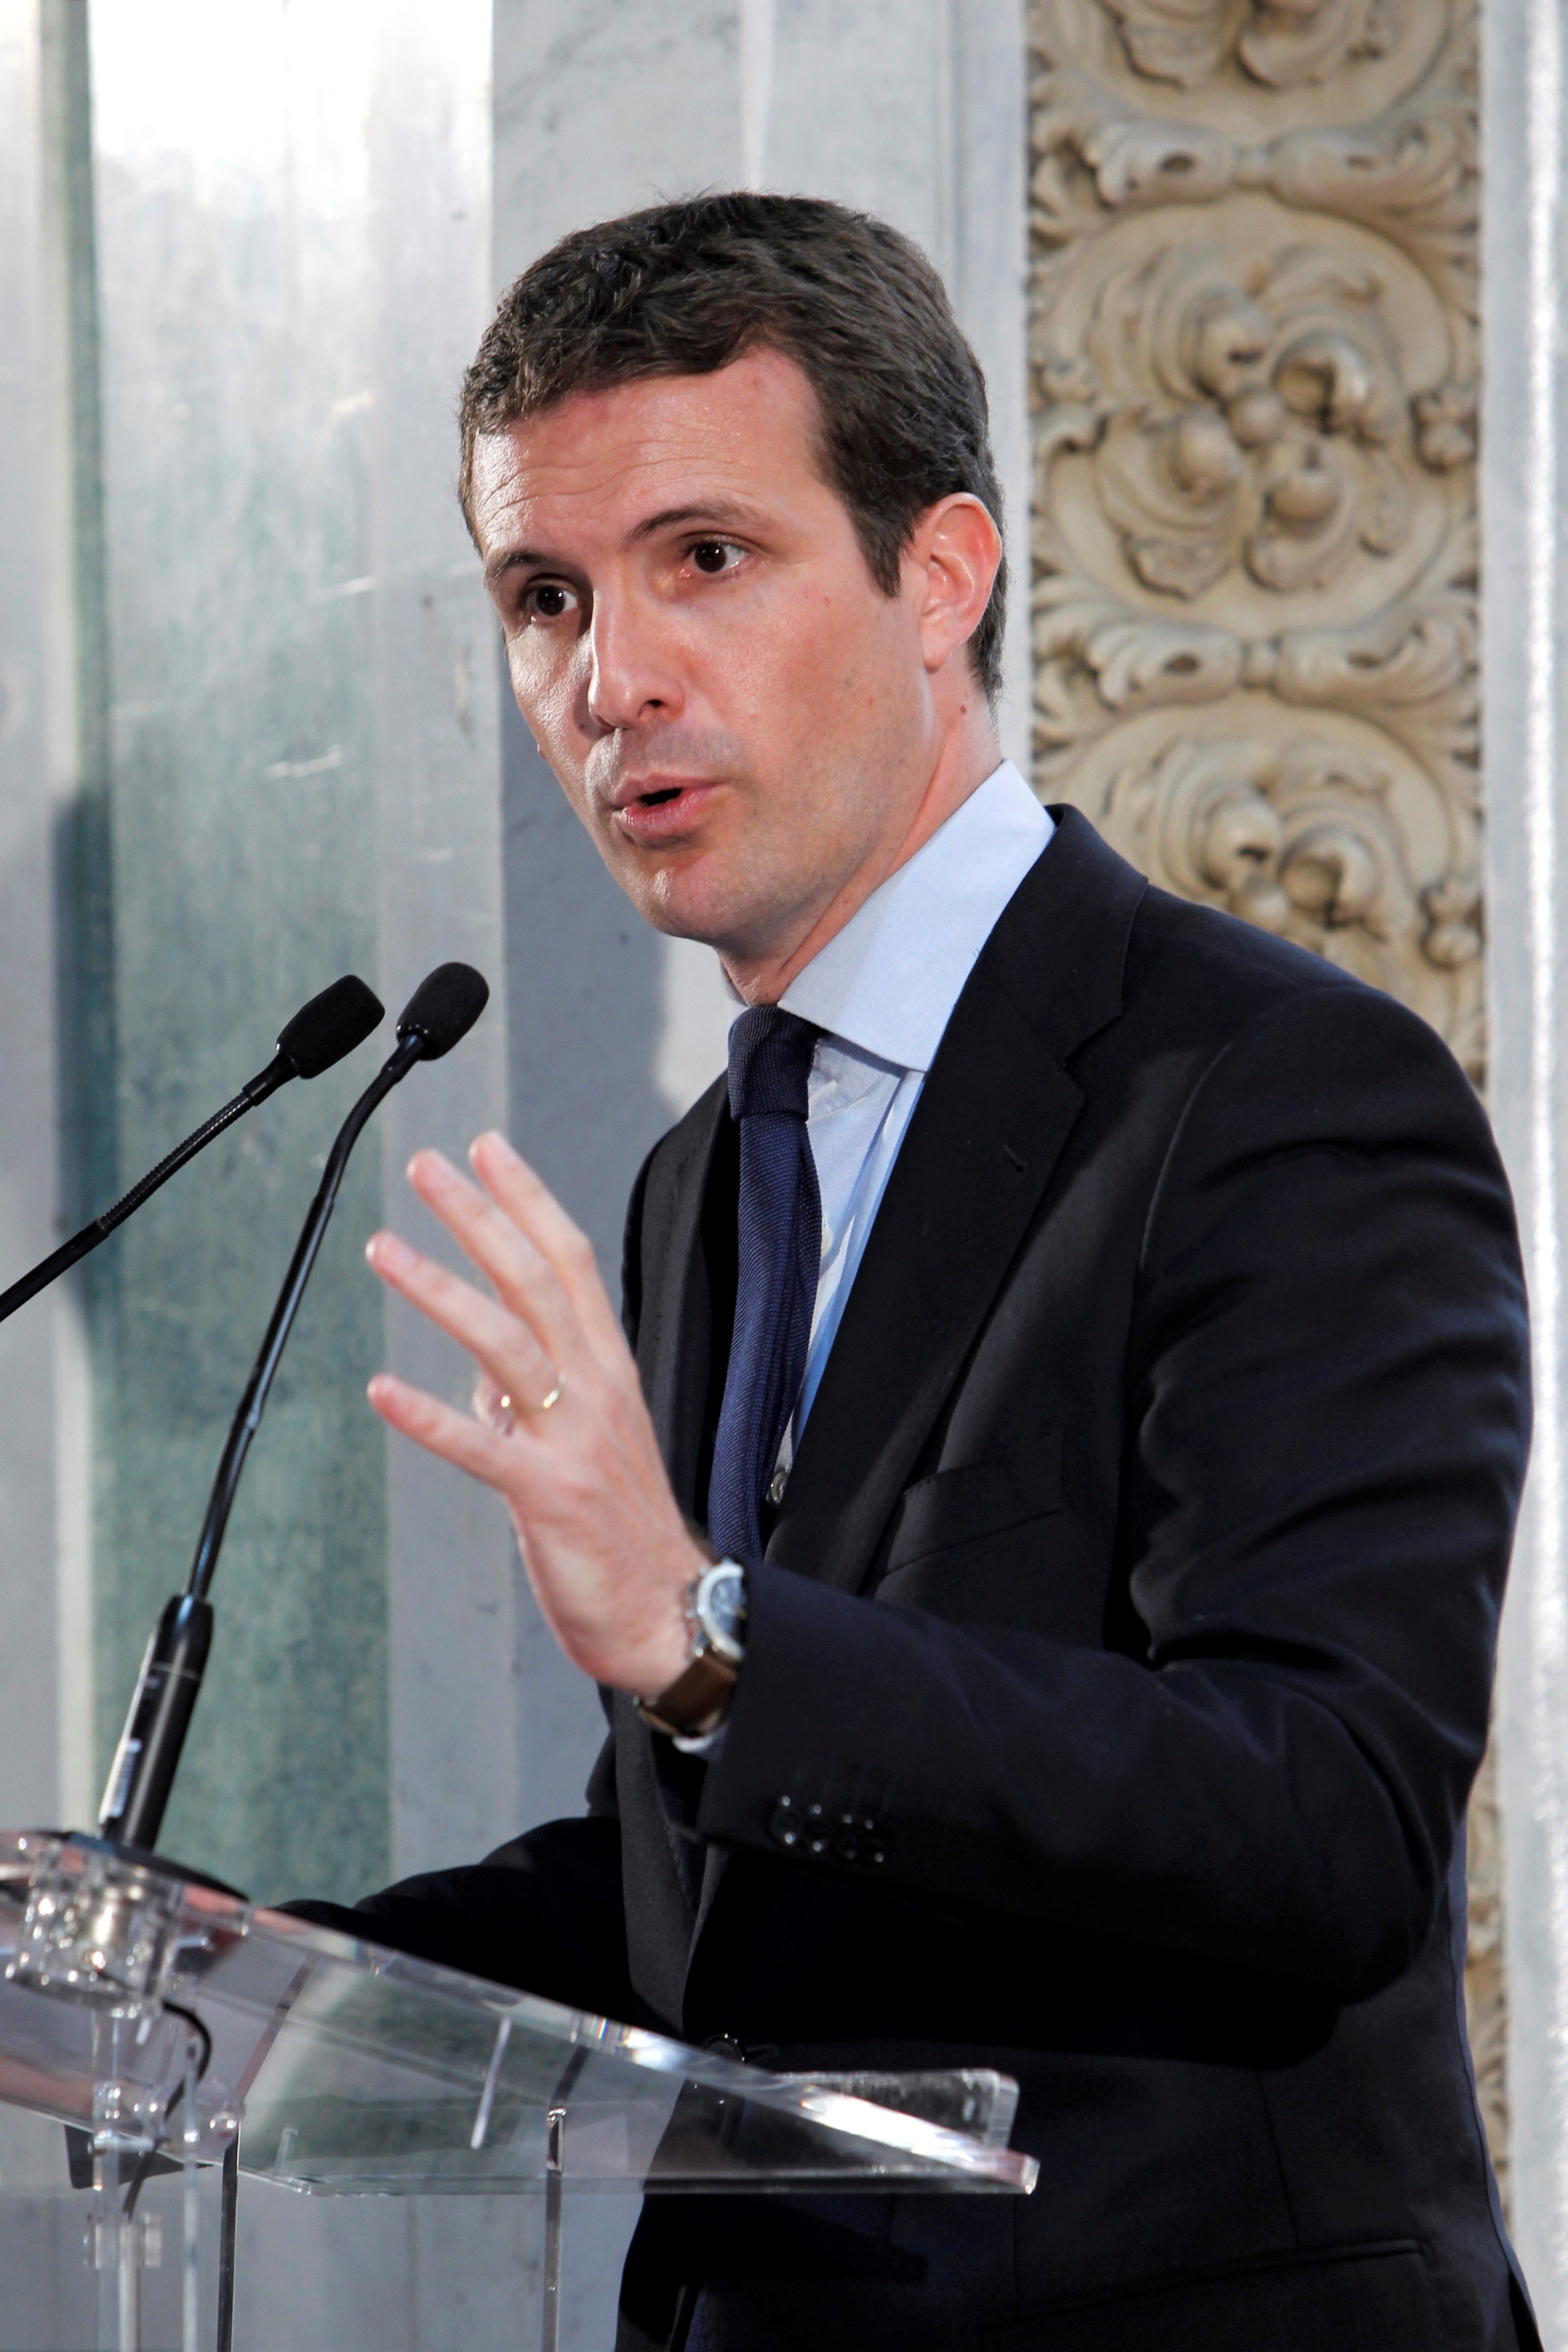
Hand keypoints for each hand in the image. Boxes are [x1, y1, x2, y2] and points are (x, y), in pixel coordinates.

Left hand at [363, 1131, 702, 1697]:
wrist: (668, 1611)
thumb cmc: (622, 1529)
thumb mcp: (585, 1443)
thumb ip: (532, 1402)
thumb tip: (480, 1382)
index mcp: (608, 1370)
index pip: (569, 1261)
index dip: (528, 1199)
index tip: (487, 1148)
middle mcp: (595, 1390)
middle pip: (534, 1280)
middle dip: (479, 1216)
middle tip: (427, 1167)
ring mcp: (574, 1440)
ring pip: (505, 1344)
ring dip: (441, 1290)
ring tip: (385, 1249)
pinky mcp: (547, 1496)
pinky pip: (481, 1447)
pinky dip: (429, 1417)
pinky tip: (381, 1390)